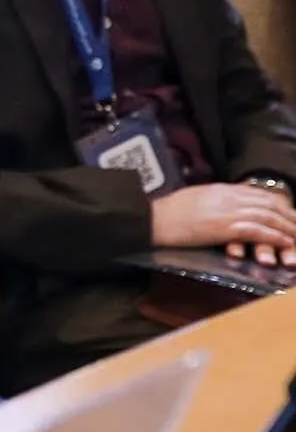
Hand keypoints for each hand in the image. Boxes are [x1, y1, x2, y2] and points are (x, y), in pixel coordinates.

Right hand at [150, 183, 295, 265]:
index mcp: (221, 189)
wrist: (150, 219)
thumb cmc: (166, 212)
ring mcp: (227, 211)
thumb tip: (226, 204)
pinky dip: (274, 237)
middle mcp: (228, 197)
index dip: (279, 203)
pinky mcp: (223, 227)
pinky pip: (256, 231)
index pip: (258, 193)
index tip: (289, 213)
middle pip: (268, 204)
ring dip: (287, 228)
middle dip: (288, 216)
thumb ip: (214, 200)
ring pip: (267, 217)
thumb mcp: (194, 199)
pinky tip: (284, 242)